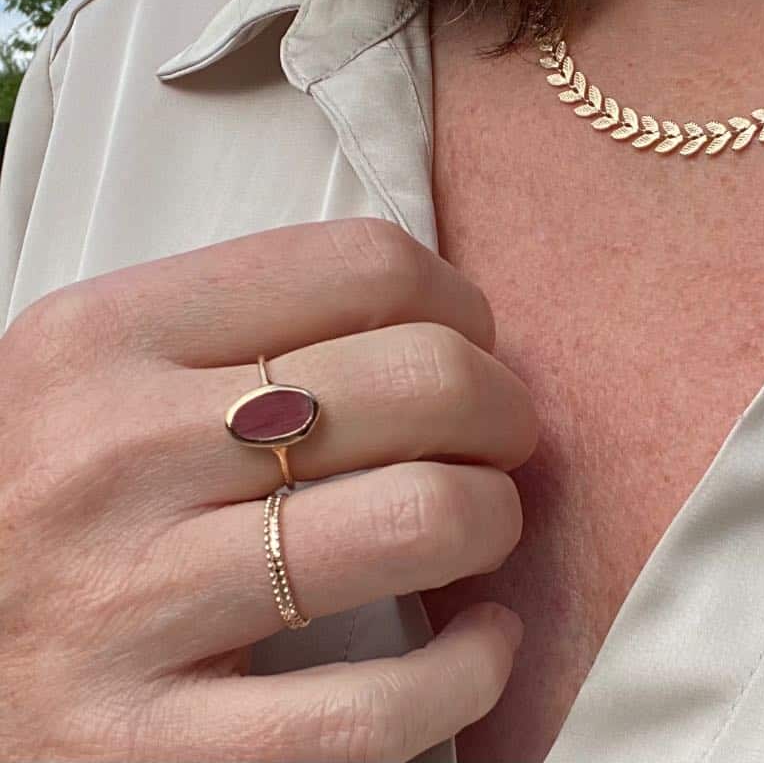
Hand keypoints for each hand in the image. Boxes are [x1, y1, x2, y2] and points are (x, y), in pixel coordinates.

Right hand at [0, 218, 536, 762]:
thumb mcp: (94, 377)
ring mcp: (128, 609)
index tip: (464, 345)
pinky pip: (378, 709)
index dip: (457, 304)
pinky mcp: (146, 754)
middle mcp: (113, 457)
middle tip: (493, 440)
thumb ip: (239, 331)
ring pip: (422, 518)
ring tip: (474, 528)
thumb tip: (436, 322)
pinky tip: (474, 645)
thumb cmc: (41, 501)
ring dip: (491, 520)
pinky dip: (471, 671)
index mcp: (103, 338)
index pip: (364, 266)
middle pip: (420, 379)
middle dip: (502, 408)